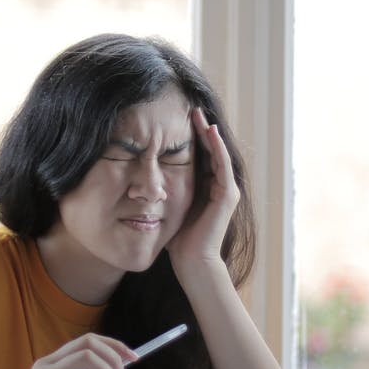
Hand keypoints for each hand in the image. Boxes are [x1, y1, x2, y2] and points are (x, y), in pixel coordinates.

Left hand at [167, 107, 239, 266]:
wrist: (192, 261)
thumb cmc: (178, 239)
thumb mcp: (168, 206)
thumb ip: (163, 191)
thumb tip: (140, 179)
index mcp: (205, 187)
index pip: (199, 155)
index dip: (190, 137)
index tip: (176, 119)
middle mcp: (218, 185)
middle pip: (210, 150)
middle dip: (199, 129)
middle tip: (190, 108)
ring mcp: (226, 189)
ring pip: (218, 153)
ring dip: (209, 132)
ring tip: (198, 113)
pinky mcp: (228, 195)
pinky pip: (222, 164)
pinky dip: (216, 147)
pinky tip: (209, 131)